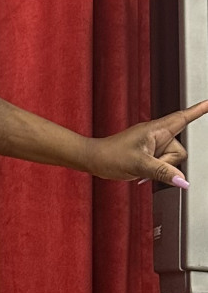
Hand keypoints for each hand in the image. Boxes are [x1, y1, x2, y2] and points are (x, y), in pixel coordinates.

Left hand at [86, 101, 207, 186]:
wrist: (94, 160)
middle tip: (148, 165)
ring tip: (142, 168)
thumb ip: (162, 172)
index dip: (198, 111)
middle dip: (169, 162)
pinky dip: (156, 171)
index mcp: (156, 129)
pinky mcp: (150, 155)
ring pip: (172, 161)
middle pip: (180, 151)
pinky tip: (143, 173)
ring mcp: (153, 145)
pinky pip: (163, 165)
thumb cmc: (110, 155)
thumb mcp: (139, 164)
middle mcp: (157, 135)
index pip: (182, 118)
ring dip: (160, 168)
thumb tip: (182, 181)